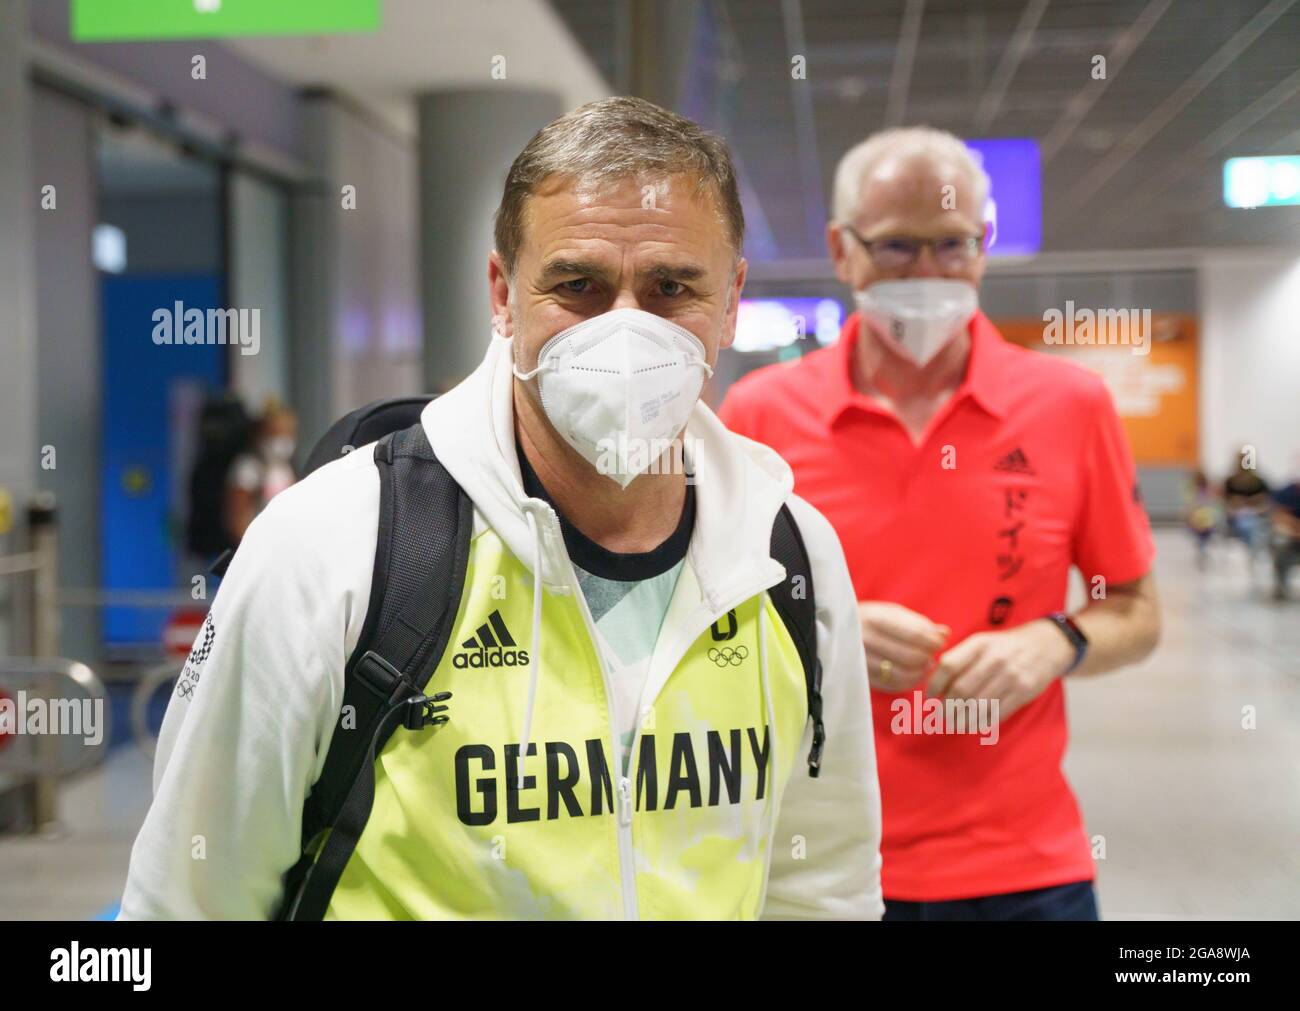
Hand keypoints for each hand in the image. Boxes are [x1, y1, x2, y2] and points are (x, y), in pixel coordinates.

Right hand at [858, 601, 949, 692]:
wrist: (835, 631)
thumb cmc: (871, 620)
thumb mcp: (892, 613)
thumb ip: (919, 623)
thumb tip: (945, 633)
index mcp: (874, 619)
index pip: (914, 635)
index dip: (932, 641)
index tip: (940, 642)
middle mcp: (865, 640)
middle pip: (910, 657)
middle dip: (927, 657)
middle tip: (932, 654)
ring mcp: (861, 662)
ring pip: (902, 675)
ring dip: (920, 672)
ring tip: (925, 665)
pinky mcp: (860, 678)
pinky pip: (892, 686)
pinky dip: (908, 683)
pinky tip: (914, 675)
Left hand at [928, 619, 1075, 719]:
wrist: (1046, 645)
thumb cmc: (1004, 647)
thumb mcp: (981, 642)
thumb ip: (958, 658)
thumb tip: (932, 682)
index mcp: (979, 644)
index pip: (948, 666)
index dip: (934, 685)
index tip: (929, 697)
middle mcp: (994, 658)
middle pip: (960, 689)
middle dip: (945, 707)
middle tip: (939, 715)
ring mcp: (1011, 675)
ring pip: (977, 705)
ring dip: (960, 719)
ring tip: (952, 723)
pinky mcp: (1024, 691)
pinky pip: (996, 713)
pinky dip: (979, 722)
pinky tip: (971, 724)